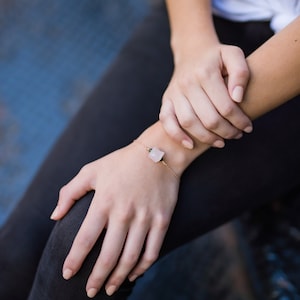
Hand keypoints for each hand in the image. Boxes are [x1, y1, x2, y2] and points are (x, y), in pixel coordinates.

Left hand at [50, 142, 179, 297]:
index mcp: (104, 201)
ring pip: (130, 258)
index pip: (85, 239)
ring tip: (110, 289)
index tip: (67, 274)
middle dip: (96, 278)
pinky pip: (152, 251)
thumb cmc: (121, 162)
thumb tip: (55, 216)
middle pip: (108, 255)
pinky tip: (133, 274)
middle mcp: (124, 213)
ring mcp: (145, 218)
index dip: (74, 260)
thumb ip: (70, 192)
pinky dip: (142, 267)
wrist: (157, 153)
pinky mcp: (162, 220)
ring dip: (118, 278)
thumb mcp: (92, 170)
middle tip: (90, 292)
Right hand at [160, 43, 252, 148]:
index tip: (247, 127)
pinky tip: (190, 144)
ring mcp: (174, 93)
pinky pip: (166, 121)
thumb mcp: (233, 55)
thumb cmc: (216, 58)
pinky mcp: (166, 100)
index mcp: (205, 72)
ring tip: (221, 142)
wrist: (192, 52)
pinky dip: (177, 135)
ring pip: (189, 123)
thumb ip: (240, 73)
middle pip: (208, 118)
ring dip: (206, 138)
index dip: (239, 121)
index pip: (226, 106)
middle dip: (226, 132)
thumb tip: (237, 97)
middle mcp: (187, 83)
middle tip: (237, 135)